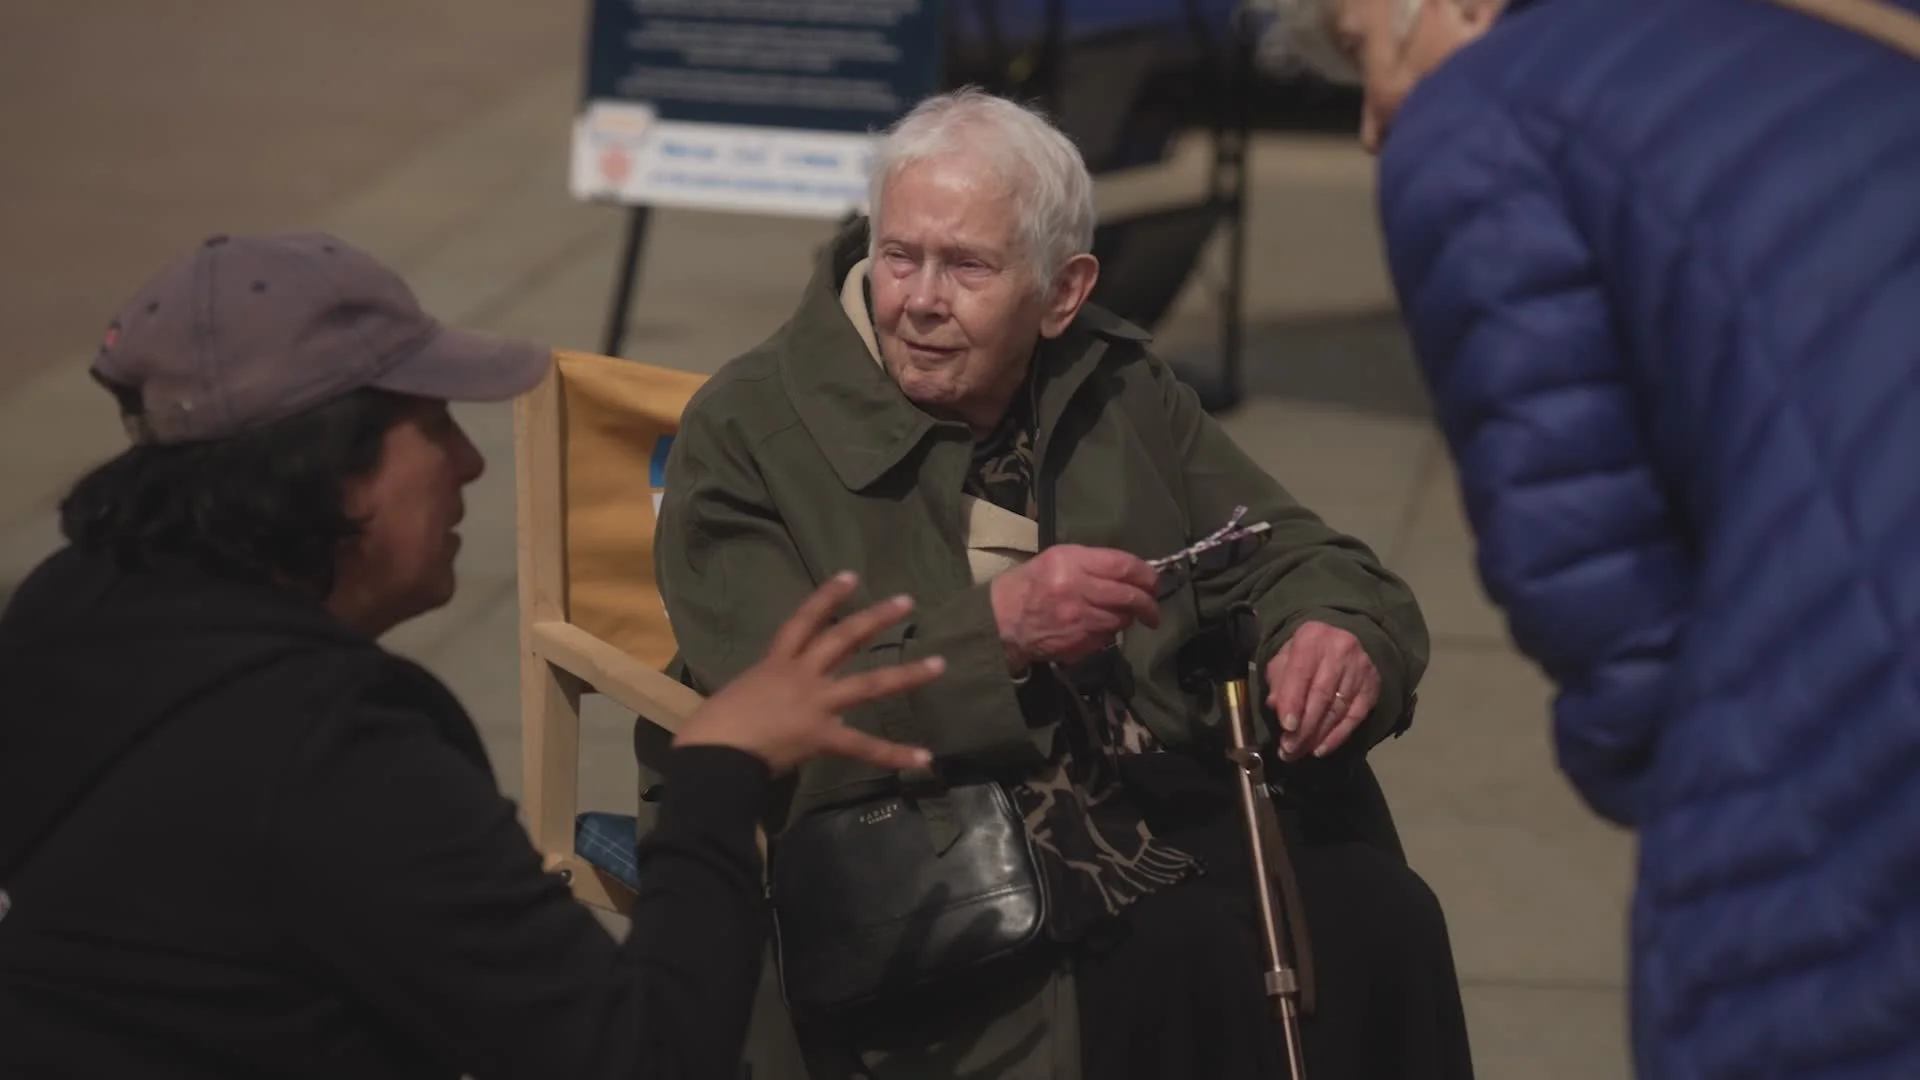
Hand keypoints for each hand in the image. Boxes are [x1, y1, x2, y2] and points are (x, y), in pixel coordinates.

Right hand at [675, 573, 943, 775]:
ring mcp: (815, 704)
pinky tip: (924, 758)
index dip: (827, 597)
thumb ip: (764, 691)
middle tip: (906, 602)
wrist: (712, 753)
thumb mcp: (740, 694)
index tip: (851, 577)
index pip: (804, 621)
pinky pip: (864, 747)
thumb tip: (772, 700)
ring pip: (868, 684)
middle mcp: (800, 675)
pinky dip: (895, 754)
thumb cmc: (712, 727)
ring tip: (939, 665)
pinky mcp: (821, 736)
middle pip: (843, 638)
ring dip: (906, 675)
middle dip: (875, 619)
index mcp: (776, 664)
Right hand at [989, 544, 1161, 670]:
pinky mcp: (1078, 642)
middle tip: (1153, 607)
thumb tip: (1127, 572)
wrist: (1001, 621)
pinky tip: (1100, 627)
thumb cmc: (1028, 585)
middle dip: (1149, 603)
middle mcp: (1078, 589)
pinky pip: (1106, 637)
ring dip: (1128, 618)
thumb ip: (1091, 563)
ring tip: (1125, 616)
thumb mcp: (1055, 559)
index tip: (1154, 581)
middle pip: (1129, 595)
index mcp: (1071, 563)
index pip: (1123, 566)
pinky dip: (1109, 632)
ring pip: (1120, 619)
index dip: (1146, 574)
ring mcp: (1079, 619)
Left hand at [1265, 621, 1378, 760]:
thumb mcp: (1285, 658)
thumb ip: (1278, 680)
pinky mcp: (1372, 687)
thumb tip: (1276, 706)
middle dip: (1303, 727)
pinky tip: (1321, 749)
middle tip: (1288, 749)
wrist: (1340, 643)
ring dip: (1317, 736)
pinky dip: (1337, 737)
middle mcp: (1340, 650)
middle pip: (1321, 695)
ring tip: (1299, 752)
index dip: (1293, 702)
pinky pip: (1354, 717)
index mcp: (1312, 638)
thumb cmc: (1306, 655)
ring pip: (1337, 709)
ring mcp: (1360, 669)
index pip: (1301, 673)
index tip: (1286, 727)